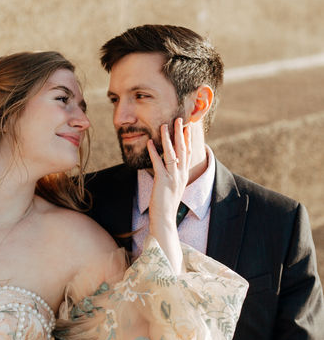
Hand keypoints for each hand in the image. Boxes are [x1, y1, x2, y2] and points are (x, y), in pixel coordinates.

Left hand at [147, 119, 190, 271]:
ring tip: (165, 125)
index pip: (188, 153)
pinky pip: (158, 163)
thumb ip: (171, 177)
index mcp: (184, 175)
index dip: (187, 139)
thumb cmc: (165, 206)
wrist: (164, 220)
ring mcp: (173, 177)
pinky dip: (154, 152)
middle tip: (180, 119)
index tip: (187, 127)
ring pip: (172, 153)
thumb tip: (166, 168)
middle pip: (183, 149)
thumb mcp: (171, 189)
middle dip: (181, 133)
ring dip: (168, 138)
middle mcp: (181, 174)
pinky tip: (150, 142)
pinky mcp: (163, 181)